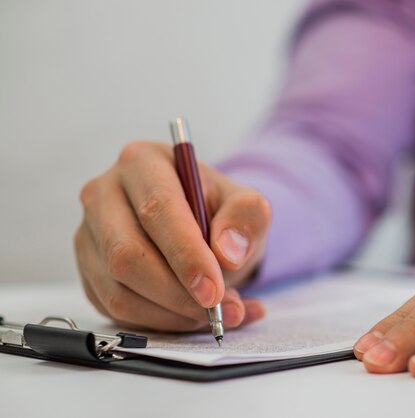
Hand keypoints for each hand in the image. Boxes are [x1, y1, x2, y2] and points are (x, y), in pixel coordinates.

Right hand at [74, 140, 270, 331]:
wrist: (203, 228)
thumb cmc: (220, 213)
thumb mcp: (247, 206)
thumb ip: (246, 220)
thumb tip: (227, 254)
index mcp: (142, 162)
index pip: (157, 210)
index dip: (186, 255)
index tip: (214, 290)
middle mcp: (104, 194)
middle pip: (127, 254)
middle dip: (177, 293)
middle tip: (218, 309)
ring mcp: (89, 235)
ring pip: (118, 290)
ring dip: (172, 314)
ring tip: (215, 314)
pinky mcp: (88, 272)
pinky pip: (115, 310)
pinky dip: (160, 324)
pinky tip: (192, 317)